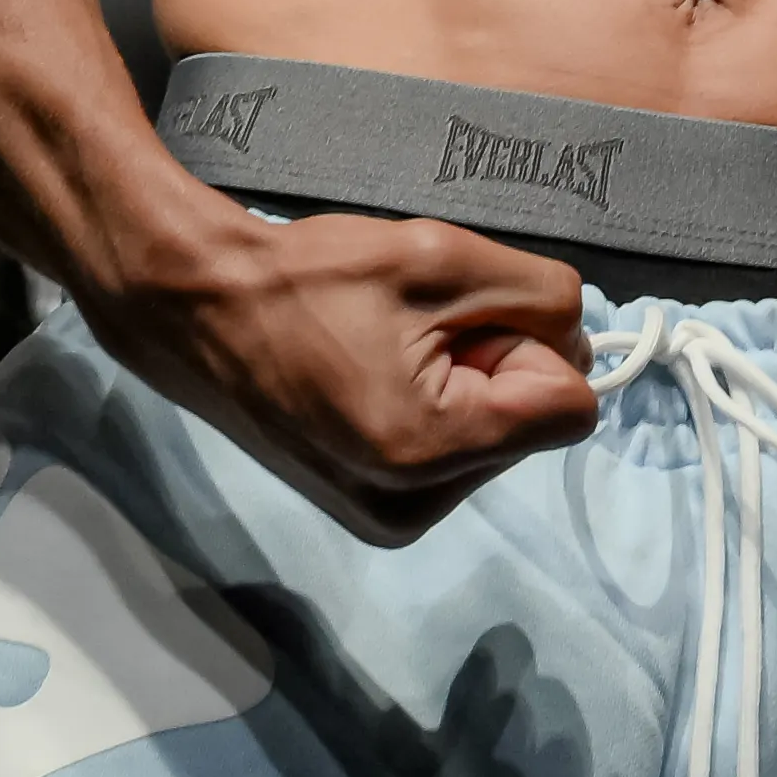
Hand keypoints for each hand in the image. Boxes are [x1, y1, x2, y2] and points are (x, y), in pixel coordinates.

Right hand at [89, 210, 599, 547]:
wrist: (196, 310)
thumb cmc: (308, 277)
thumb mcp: (443, 256)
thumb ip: (542, 298)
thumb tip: (580, 343)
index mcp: (431, 451)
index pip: (571, 405)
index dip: (531, 344)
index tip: (461, 318)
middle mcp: (414, 506)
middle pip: (534, 423)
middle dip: (497, 364)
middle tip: (412, 329)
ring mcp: (389, 519)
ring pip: (499, 437)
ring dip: (467, 384)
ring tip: (385, 349)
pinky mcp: (372, 514)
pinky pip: (457, 455)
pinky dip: (438, 409)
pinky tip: (374, 376)